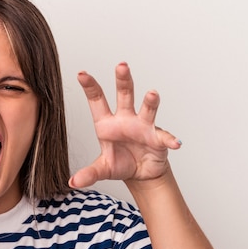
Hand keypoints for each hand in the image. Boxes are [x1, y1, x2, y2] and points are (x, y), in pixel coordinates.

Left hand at [69, 62, 180, 187]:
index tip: (81, 74)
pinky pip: (164, 137)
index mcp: (107, 123)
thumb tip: (73, 182)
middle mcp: (126, 119)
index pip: (97, 100)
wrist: (140, 174)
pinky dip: (170, 140)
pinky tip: (174, 143)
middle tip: (121, 66)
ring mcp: (143, 126)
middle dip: (123, 80)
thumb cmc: (120, 163)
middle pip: (125, 95)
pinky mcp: (158, 138)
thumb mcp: (102, 169)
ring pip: (147, 109)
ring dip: (150, 102)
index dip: (90, 86)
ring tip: (152, 94)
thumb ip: (89, 173)